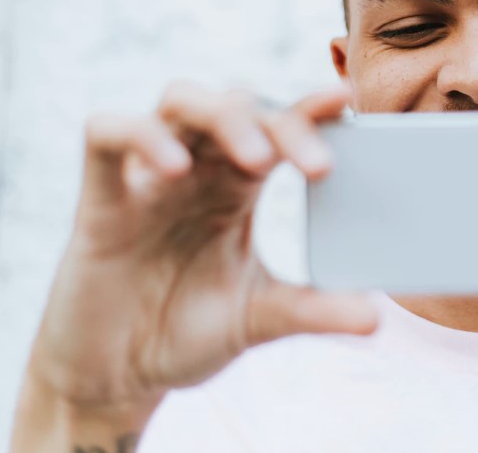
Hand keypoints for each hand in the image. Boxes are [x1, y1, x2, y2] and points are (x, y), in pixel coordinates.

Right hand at [24, 81, 377, 412]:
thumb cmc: (183, 332)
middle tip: (318, 166)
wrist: (114, 378)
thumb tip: (377, 319)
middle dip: (281, 122)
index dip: (311, 109)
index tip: (348, 103)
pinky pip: (105, 134)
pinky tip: (174, 168)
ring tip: (257, 162)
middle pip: (239, 104)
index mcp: (237, 186)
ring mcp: (147, 178)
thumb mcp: (258, 319)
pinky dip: (140, 136)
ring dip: (224, 117)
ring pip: (181, 100)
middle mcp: (197, 169)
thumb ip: (313, 311)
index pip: (278, 127)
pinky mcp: (100, 200)